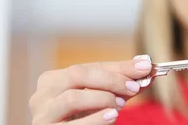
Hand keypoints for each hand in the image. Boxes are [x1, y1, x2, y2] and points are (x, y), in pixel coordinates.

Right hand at [29, 55, 152, 124]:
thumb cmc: (80, 120)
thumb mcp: (99, 99)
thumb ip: (119, 85)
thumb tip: (145, 67)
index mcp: (53, 80)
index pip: (89, 68)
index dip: (118, 68)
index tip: (144, 68)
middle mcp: (42, 95)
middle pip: (77, 75)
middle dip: (110, 80)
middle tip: (133, 87)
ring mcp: (43, 115)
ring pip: (72, 98)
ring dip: (102, 98)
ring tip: (120, 105)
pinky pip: (72, 124)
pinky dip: (95, 119)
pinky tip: (112, 116)